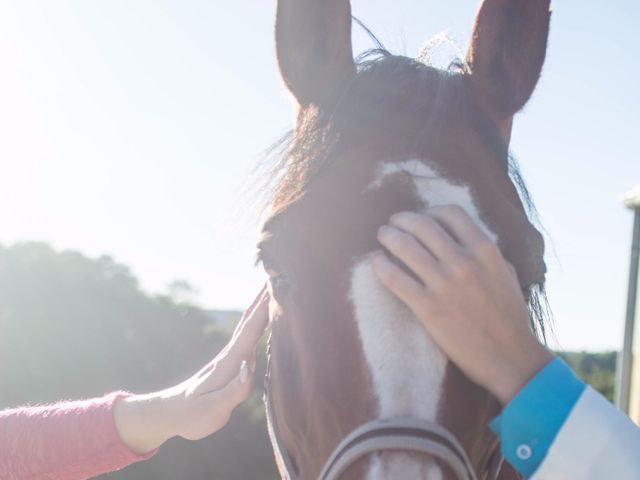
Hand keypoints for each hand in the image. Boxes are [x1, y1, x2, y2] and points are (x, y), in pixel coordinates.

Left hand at [113, 287, 268, 453]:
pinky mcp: (233, 362)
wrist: (171, 414)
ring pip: (250, 324)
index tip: (276, 287)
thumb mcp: (212, 411)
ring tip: (275, 286)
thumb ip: (234, 390)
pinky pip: (251, 334)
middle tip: (279, 273)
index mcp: (228, 363)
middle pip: (250, 319)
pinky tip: (267, 315)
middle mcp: (231, 354)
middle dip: (264, 297)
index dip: (264, 309)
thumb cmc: (192, 417)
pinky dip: (260, 319)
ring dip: (263, 304)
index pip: (250, 331)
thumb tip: (250, 364)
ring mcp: (231, 356)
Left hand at [372, 206, 552, 404]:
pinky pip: (395, 278)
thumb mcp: (506, 273)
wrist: (509, 357)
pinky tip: (376, 260)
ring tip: (382, 235)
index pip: (450, 214)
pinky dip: (380, 265)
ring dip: (388, 236)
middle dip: (403, 219)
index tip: (420, 215)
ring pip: (405, 247)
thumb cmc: (510, 317)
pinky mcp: (427, 308)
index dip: (430, 210)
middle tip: (393, 222)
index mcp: (486, 250)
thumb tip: (463, 239)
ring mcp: (444, 284)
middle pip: (423, 225)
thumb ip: (485, 252)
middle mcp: (464, 262)